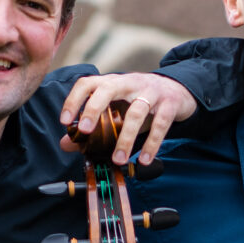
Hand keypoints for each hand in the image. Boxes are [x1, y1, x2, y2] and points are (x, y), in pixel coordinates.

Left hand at [60, 72, 194, 164]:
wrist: (178, 90)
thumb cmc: (140, 100)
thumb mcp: (117, 109)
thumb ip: (92, 126)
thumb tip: (66, 143)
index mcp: (113, 82)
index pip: (88, 83)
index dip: (73, 100)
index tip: (65, 121)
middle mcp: (130, 82)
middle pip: (109, 89)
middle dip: (93, 109)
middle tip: (84, 131)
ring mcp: (151, 91)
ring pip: (136, 112)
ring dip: (126, 138)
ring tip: (118, 160)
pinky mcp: (169, 103)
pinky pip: (160, 124)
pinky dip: (152, 144)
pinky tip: (143, 159)